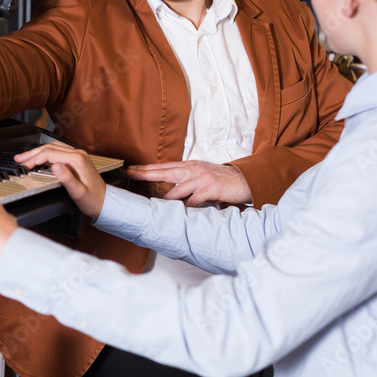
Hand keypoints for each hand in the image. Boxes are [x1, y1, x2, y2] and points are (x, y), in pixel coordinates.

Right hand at [15, 142, 106, 218]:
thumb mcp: (79, 192)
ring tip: (24, 157)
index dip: (35, 159)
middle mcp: (78, 154)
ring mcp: (78, 155)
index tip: (24, 165)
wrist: (105, 202)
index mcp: (77, 160)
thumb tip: (55, 166)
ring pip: (53, 147)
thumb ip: (67, 178)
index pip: (50, 153)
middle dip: (32, 153)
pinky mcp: (77, 159)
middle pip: (50, 147)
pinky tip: (39, 158)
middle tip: (18, 159)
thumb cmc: (93, 200)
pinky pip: (58, 151)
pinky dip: (45, 153)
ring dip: (37, 151)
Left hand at [126, 160, 250, 206]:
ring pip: (177, 189)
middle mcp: (193, 170)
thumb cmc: (221, 179)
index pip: (164, 166)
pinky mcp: (211, 189)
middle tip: (132, 174)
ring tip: (151, 204)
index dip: (147, 168)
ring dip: (165, 198)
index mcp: (189, 166)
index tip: (132, 169)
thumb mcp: (201, 175)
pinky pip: (194, 200)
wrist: (245, 179)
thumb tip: (169, 190)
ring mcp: (202, 178)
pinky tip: (179, 211)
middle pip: (165, 172)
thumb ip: (185, 180)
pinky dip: (186, 207)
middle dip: (147, 173)